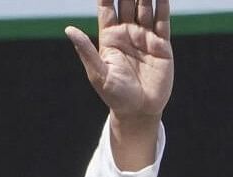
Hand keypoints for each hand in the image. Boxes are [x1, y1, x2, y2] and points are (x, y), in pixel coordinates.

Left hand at [66, 0, 172, 122]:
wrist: (139, 110)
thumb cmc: (114, 95)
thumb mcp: (97, 73)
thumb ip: (86, 50)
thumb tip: (69, 29)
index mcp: (109, 39)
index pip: (107, 9)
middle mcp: (127, 34)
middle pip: (127, 3)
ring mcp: (145, 36)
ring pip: (145, 7)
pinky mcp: (162, 43)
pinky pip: (163, 19)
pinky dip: (163, 4)